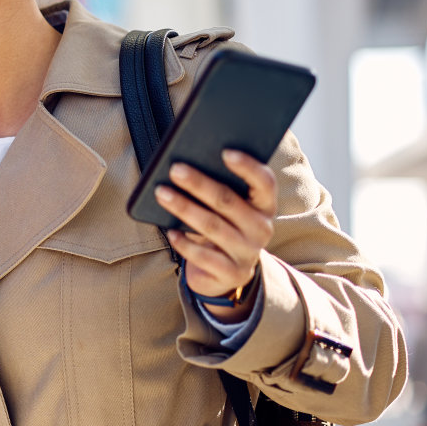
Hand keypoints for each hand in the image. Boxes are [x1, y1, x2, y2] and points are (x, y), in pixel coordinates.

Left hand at [156, 150, 275, 318]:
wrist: (226, 273)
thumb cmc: (223, 227)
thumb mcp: (227, 209)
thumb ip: (219, 187)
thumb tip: (187, 162)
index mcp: (265, 206)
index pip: (264, 183)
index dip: (248, 167)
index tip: (225, 152)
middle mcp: (261, 229)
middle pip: (228, 201)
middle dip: (199, 183)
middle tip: (175, 169)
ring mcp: (248, 253)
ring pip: (211, 226)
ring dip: (184, 207)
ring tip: (161, 193)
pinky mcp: (231, 274)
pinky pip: (203, 256)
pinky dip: (184, 242)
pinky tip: (169, 231)